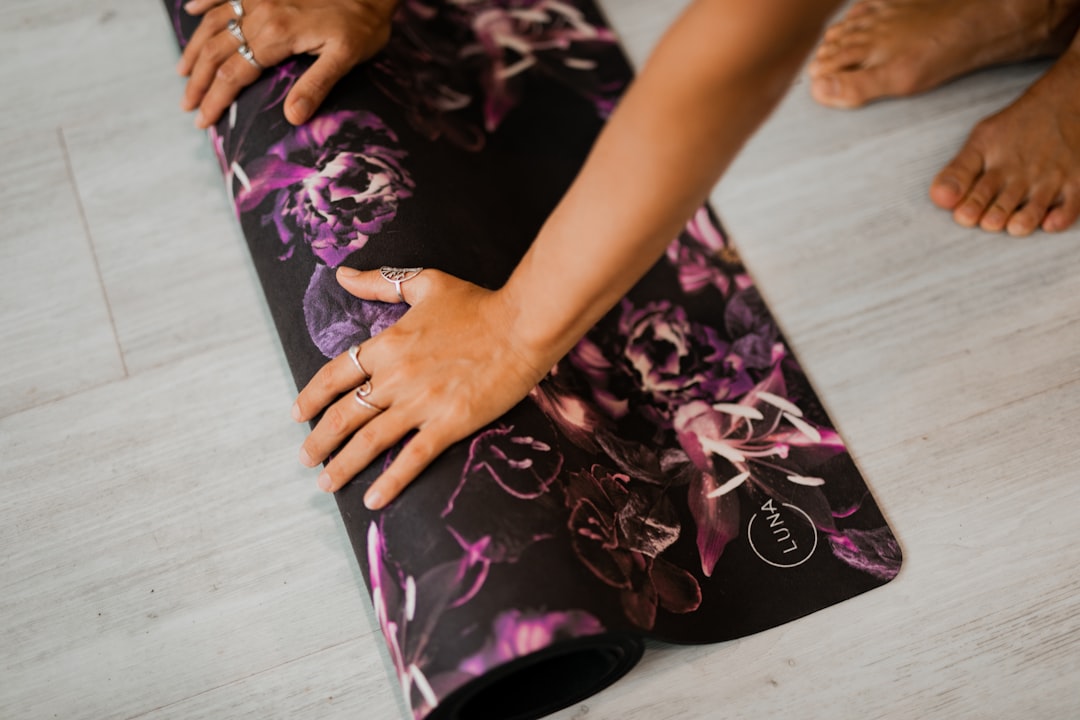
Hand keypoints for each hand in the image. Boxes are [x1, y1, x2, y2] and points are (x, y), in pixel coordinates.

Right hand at [177, 0, 396, 127]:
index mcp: (277, 35)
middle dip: (198, 81)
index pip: (234, 75)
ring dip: (195, 48)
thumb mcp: (346, 59)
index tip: (202, 122)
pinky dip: (205, 1)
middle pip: (217, 51)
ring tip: (183, 72)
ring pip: (214, 22)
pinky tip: (192, 11)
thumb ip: (316, 85)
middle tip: (187, 106)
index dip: (215, 100)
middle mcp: (260, 12)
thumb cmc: (363, 26)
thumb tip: (292, 118)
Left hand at [292, 267, 550, 508]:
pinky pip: (411, 458)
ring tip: (325, 483)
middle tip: (305, 458)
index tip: (298, 413)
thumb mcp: (425, 283)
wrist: (521, 326)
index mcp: (387, 345)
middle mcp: (396, 377)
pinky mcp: (449, 424)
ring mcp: (421, 403)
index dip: (312, 396)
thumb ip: (380, 282)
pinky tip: (372, 501)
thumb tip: (341, 274)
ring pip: (368, 441)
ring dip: (341, 465)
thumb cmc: (477, 304)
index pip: (335, 374)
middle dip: (318, 440)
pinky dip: (389, 482)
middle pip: (344, 415)